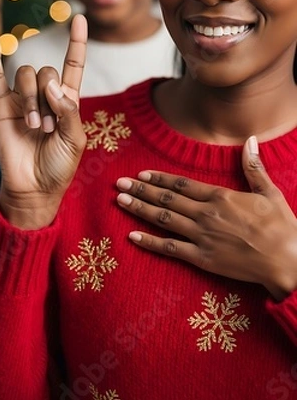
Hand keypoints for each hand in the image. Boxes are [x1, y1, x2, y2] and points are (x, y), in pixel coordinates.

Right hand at [0, 14, 87, 229]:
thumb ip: (69, 110)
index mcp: (67, 101)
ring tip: (34, 127)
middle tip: (47, 128)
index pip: (72, 65)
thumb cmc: (59, 166)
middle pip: (46, 71)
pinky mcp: (2, 106)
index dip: (76, 42)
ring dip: (31, 100)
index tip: (79, 18)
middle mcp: (45, 95)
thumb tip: (51, 84)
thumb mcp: (75, 139)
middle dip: (48, 98)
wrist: (34, 187)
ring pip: (25, 75)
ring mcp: (22, 99)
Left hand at [117, 137, 296, 299]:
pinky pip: (170, 248)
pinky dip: (150, 242)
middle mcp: (206, 214)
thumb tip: (251, 139)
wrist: (286, 260)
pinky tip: (133, 236)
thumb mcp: (268, 192)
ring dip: (140, 209)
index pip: (182, 184)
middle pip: (166, 198)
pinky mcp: (202, 258)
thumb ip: (253, 166)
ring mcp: (202, 236)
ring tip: (120, 202)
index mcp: (220, 196)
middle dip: (141, 190)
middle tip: (119, 184)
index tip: (141, 173)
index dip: (159, 178)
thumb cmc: (280, 226)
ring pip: (163, 219)